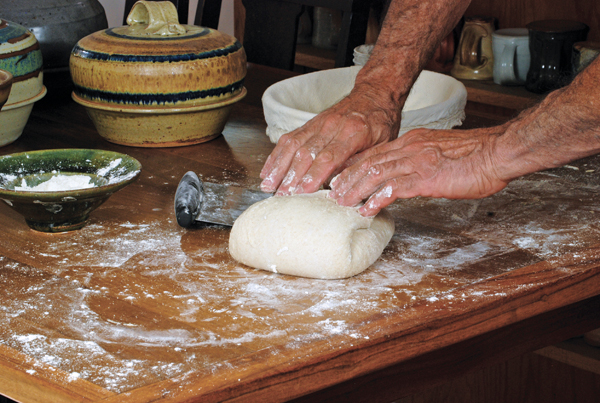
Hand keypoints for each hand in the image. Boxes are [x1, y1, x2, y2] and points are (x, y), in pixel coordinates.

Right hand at [259, 84, 402, 194]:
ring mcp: (318, 123)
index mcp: (354, 132)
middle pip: (306, 153)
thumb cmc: (380, 122)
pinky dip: (276, 155)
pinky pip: (289, 139)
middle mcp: (332, 126)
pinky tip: (268, 170)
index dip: (315, 174)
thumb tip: (345, 185)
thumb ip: (363, 163)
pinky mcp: (309, 124)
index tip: (303, 190)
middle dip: (292, 176)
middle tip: (282, 195)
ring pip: (293, 145)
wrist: (374, 94)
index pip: (330, 156)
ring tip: (268, 186)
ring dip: (279, 167)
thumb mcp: (383, 144)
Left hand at [329, 126, 509, 215]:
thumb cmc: (473, 155)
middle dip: (348, 178)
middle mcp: (410, 148)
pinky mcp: (427, 177)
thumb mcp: (438, 152)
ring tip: (342, 202)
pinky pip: (395, 188)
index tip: (340, 176)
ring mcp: (417, 162)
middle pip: (369, 162)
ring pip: (376, 173)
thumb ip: (419, 160)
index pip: (374, 152)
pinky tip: (368, 209)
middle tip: (333, 192)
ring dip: (356, 189)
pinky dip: (378, 199)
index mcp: (412, 141)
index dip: (354, 165)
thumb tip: (405, 175)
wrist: (496, 153)